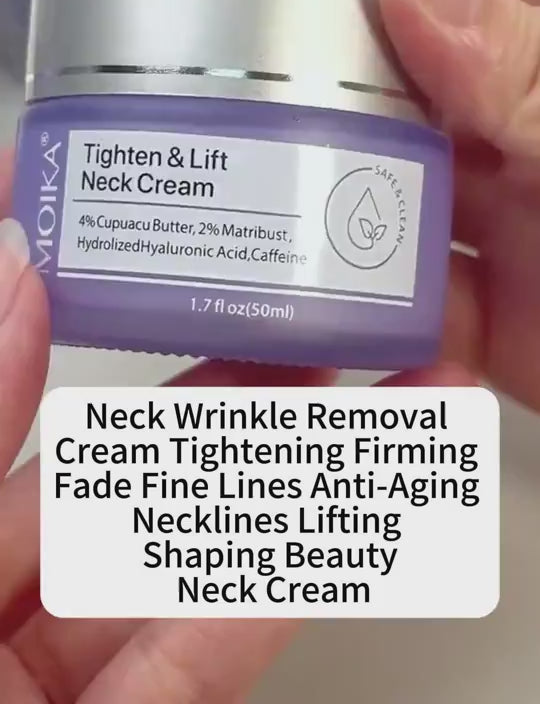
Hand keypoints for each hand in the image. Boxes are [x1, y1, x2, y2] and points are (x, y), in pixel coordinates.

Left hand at [0, 157, 335, 702]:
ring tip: (353, 394)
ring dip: (271, 478)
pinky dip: (267, 594)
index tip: (113, 203)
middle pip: (121, 466)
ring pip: (178, 554)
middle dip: (219, 388)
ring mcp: (54, 662)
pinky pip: (198, 658)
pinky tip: (335, 521)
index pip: (6, 376)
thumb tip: (12, 267)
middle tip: (293, 313)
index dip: (54, 285)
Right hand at [170, 0, 539, 411]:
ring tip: (232, 226)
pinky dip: (359, 328)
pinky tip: (322, 335)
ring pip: (363, 192)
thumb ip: (522, 60)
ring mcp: (491, 209)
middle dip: (281, 79)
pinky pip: (395, 305)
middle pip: (365, 68)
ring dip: (303, 216)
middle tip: (201, 95)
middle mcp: (507, 108)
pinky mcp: (484, 308)